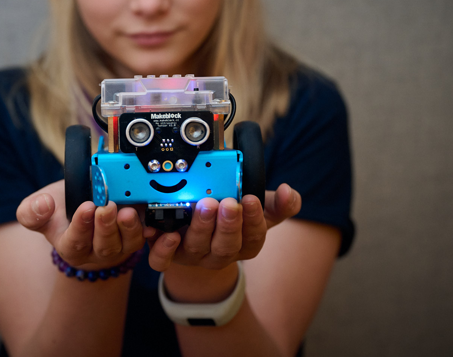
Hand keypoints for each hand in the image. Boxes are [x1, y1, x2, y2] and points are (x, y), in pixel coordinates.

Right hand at [16, 180, 145, 269]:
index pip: (74, 242)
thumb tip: (43, 205)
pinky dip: (148, 231)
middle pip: (103, 246)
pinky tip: (152, 223)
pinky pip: (145, 240)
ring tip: (127, 212)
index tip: (86, 207)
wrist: (83, 204)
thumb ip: (32, 211)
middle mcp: (95, 252)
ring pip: (125, 244)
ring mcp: (118, 248)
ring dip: (128, 229)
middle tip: (107, 207)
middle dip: (105, 227)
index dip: (81, 226)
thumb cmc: (62, 208)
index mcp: (70, 247)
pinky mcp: (135, 239)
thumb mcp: (39, 208)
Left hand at [146, 183, 301, 271]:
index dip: (254, 220)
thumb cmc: (233, 216)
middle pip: (225, 247)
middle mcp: (219, 254)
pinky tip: (168, 232)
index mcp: (244, 244)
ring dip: (201, 228)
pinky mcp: (168, 253)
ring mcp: (193, 254)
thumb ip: (279, 202)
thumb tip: (289, 192)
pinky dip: (163, 249)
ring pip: (196, 248)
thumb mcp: (259, 208)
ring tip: (205, 205)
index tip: (251, 199)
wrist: (199, 229)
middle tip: (229, 203)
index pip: (253, 238)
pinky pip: (163, 260)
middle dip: (228, 225)